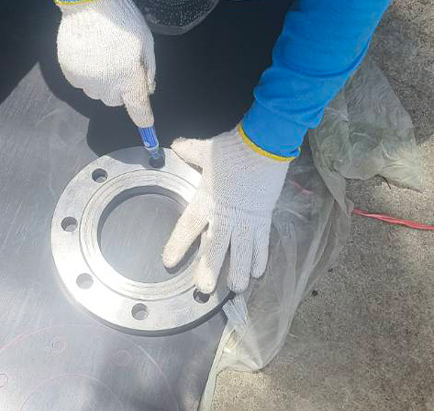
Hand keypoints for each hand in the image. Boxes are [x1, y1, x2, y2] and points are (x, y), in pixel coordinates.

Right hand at [56, 0, 155, 125]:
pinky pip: (81, 83)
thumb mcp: (147, 42)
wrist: (89, 2)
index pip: (138, 109)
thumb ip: (149, 69)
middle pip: (115, 102)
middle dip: (120, 90)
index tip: (147, 125)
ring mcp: (85, 80)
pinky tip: (89, 54)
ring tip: (103, 57)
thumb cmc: (123, 19)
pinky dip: (86, 75)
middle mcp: (106, 85)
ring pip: (97, 93)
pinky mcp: (69, 73)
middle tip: (121, 67)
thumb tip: (148, 90)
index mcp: (129, 78)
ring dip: (102, 83)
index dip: (144, 119)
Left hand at [162, 127, 291, 293]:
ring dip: (238, 271)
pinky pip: (262, 242)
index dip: (177, 245)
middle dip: (209, 269)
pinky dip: (260, 257)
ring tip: (235, 288)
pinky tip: (257, 272)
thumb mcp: (206, 149)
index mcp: (206, 199)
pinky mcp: (264, 217)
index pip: (187, 227)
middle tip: (204, 288)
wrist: (264, 145)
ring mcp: (246, 218)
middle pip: (214, 247)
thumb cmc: (234, 148)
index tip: (169, 262)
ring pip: (241, 251)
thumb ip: (189, 150)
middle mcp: (225, 215)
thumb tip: (175, 144)